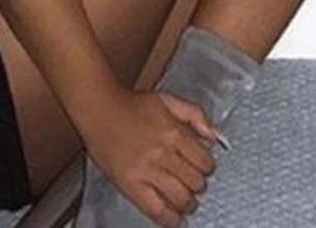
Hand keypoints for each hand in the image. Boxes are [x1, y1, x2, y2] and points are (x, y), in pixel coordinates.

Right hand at [82, 86, 221, 227]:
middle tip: (194, 184)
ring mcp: (148, 171)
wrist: (101, 110)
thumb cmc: (132, 105)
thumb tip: (214, 135)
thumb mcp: (169, 100)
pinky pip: (156, 210)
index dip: (208, 167)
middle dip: (199, 185)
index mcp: (175, 133)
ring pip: (181, 198)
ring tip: (187, 201)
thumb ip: (196, 114)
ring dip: (188, 203)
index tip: (203, 168)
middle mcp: (164, 153)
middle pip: (195, 182)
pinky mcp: (131, 185)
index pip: (205, 161)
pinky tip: (174, 218)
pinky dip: (170, 219)